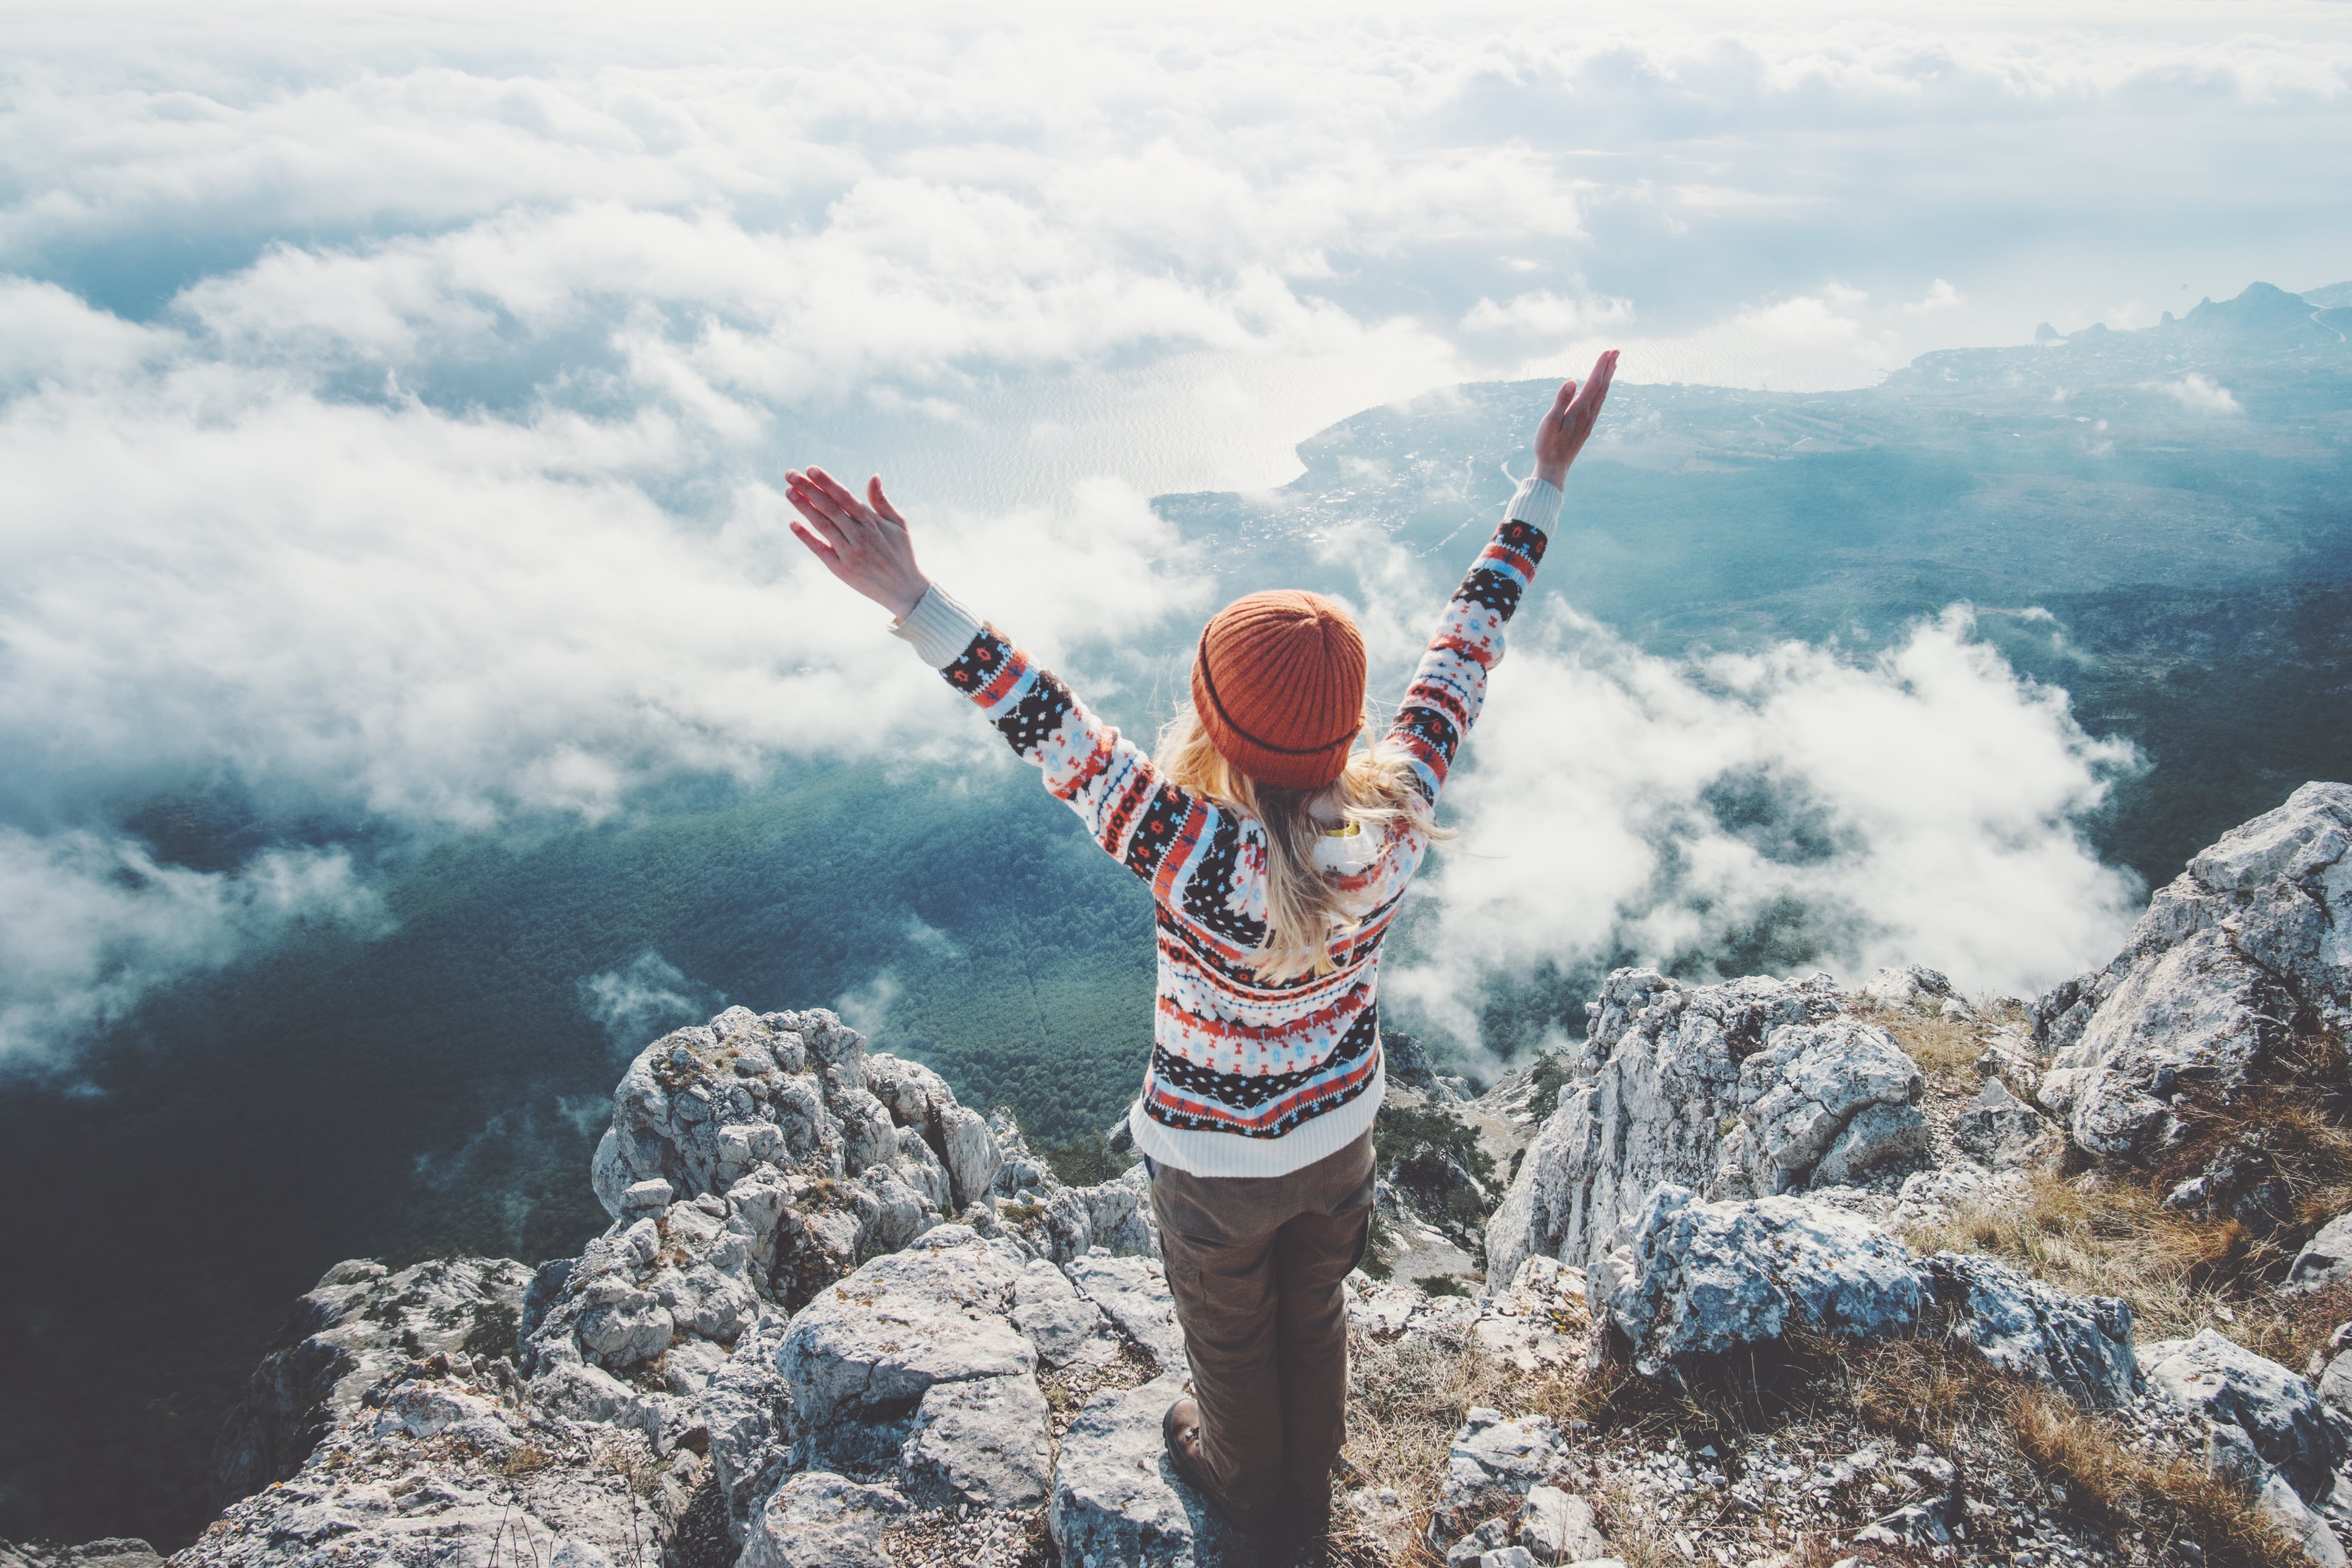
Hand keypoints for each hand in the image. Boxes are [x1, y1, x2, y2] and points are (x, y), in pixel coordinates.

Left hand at [784, 466, 930, 619]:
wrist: (905, 590)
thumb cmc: (902, 553)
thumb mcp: (899, 524)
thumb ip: (882, 501)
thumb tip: (874, 476)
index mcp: (872, 521)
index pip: (844, 496)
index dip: (826, 482)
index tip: (810, 469)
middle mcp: (859, 535)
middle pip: (829, 506)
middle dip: (808, 488)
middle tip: (790, 474)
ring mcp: (849, 552)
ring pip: (822, 524)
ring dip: (804, 507)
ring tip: (789, 492)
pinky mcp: (841, 569)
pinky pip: (820, 549)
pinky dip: (806, 536)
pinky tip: (793, 523)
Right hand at [1532, 349, 1618, 487]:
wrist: (1554, 467)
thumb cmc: (1547, 445)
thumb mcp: (1550, 422)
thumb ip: (1561, 401)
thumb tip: (1572, 380)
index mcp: (1580, 410)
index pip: (1594, 383)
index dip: (1601, 366)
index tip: (1607, 351)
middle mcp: (1589, 414)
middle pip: (1603, 386)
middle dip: (1609, 367)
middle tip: (1616, 351)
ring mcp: (1590, 420)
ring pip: (1603, 394)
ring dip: (1609, 377)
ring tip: (1614, 364)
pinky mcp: (1587, 425)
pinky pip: (1599, 402)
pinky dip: (1604, 390)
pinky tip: (1603, 387)